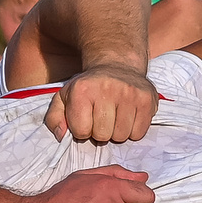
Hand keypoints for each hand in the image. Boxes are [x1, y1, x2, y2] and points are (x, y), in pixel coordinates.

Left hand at [43, 65, 157, 144]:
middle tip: (102, 118)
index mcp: (82, 90)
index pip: (81, 131)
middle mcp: (106, 89)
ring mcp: (129, 93)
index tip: (85, 119)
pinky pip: (139, 133)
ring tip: (115, 117)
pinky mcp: (147, 99)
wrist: (116, 66)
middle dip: (100, 132)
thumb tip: (60, 135)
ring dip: (117, 132)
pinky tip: (128, 117)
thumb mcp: (64, 98)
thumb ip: (54, 118)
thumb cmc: (88, 88)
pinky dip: (133, 130)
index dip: (82, 130)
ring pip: (122, 136)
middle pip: (103, 135)